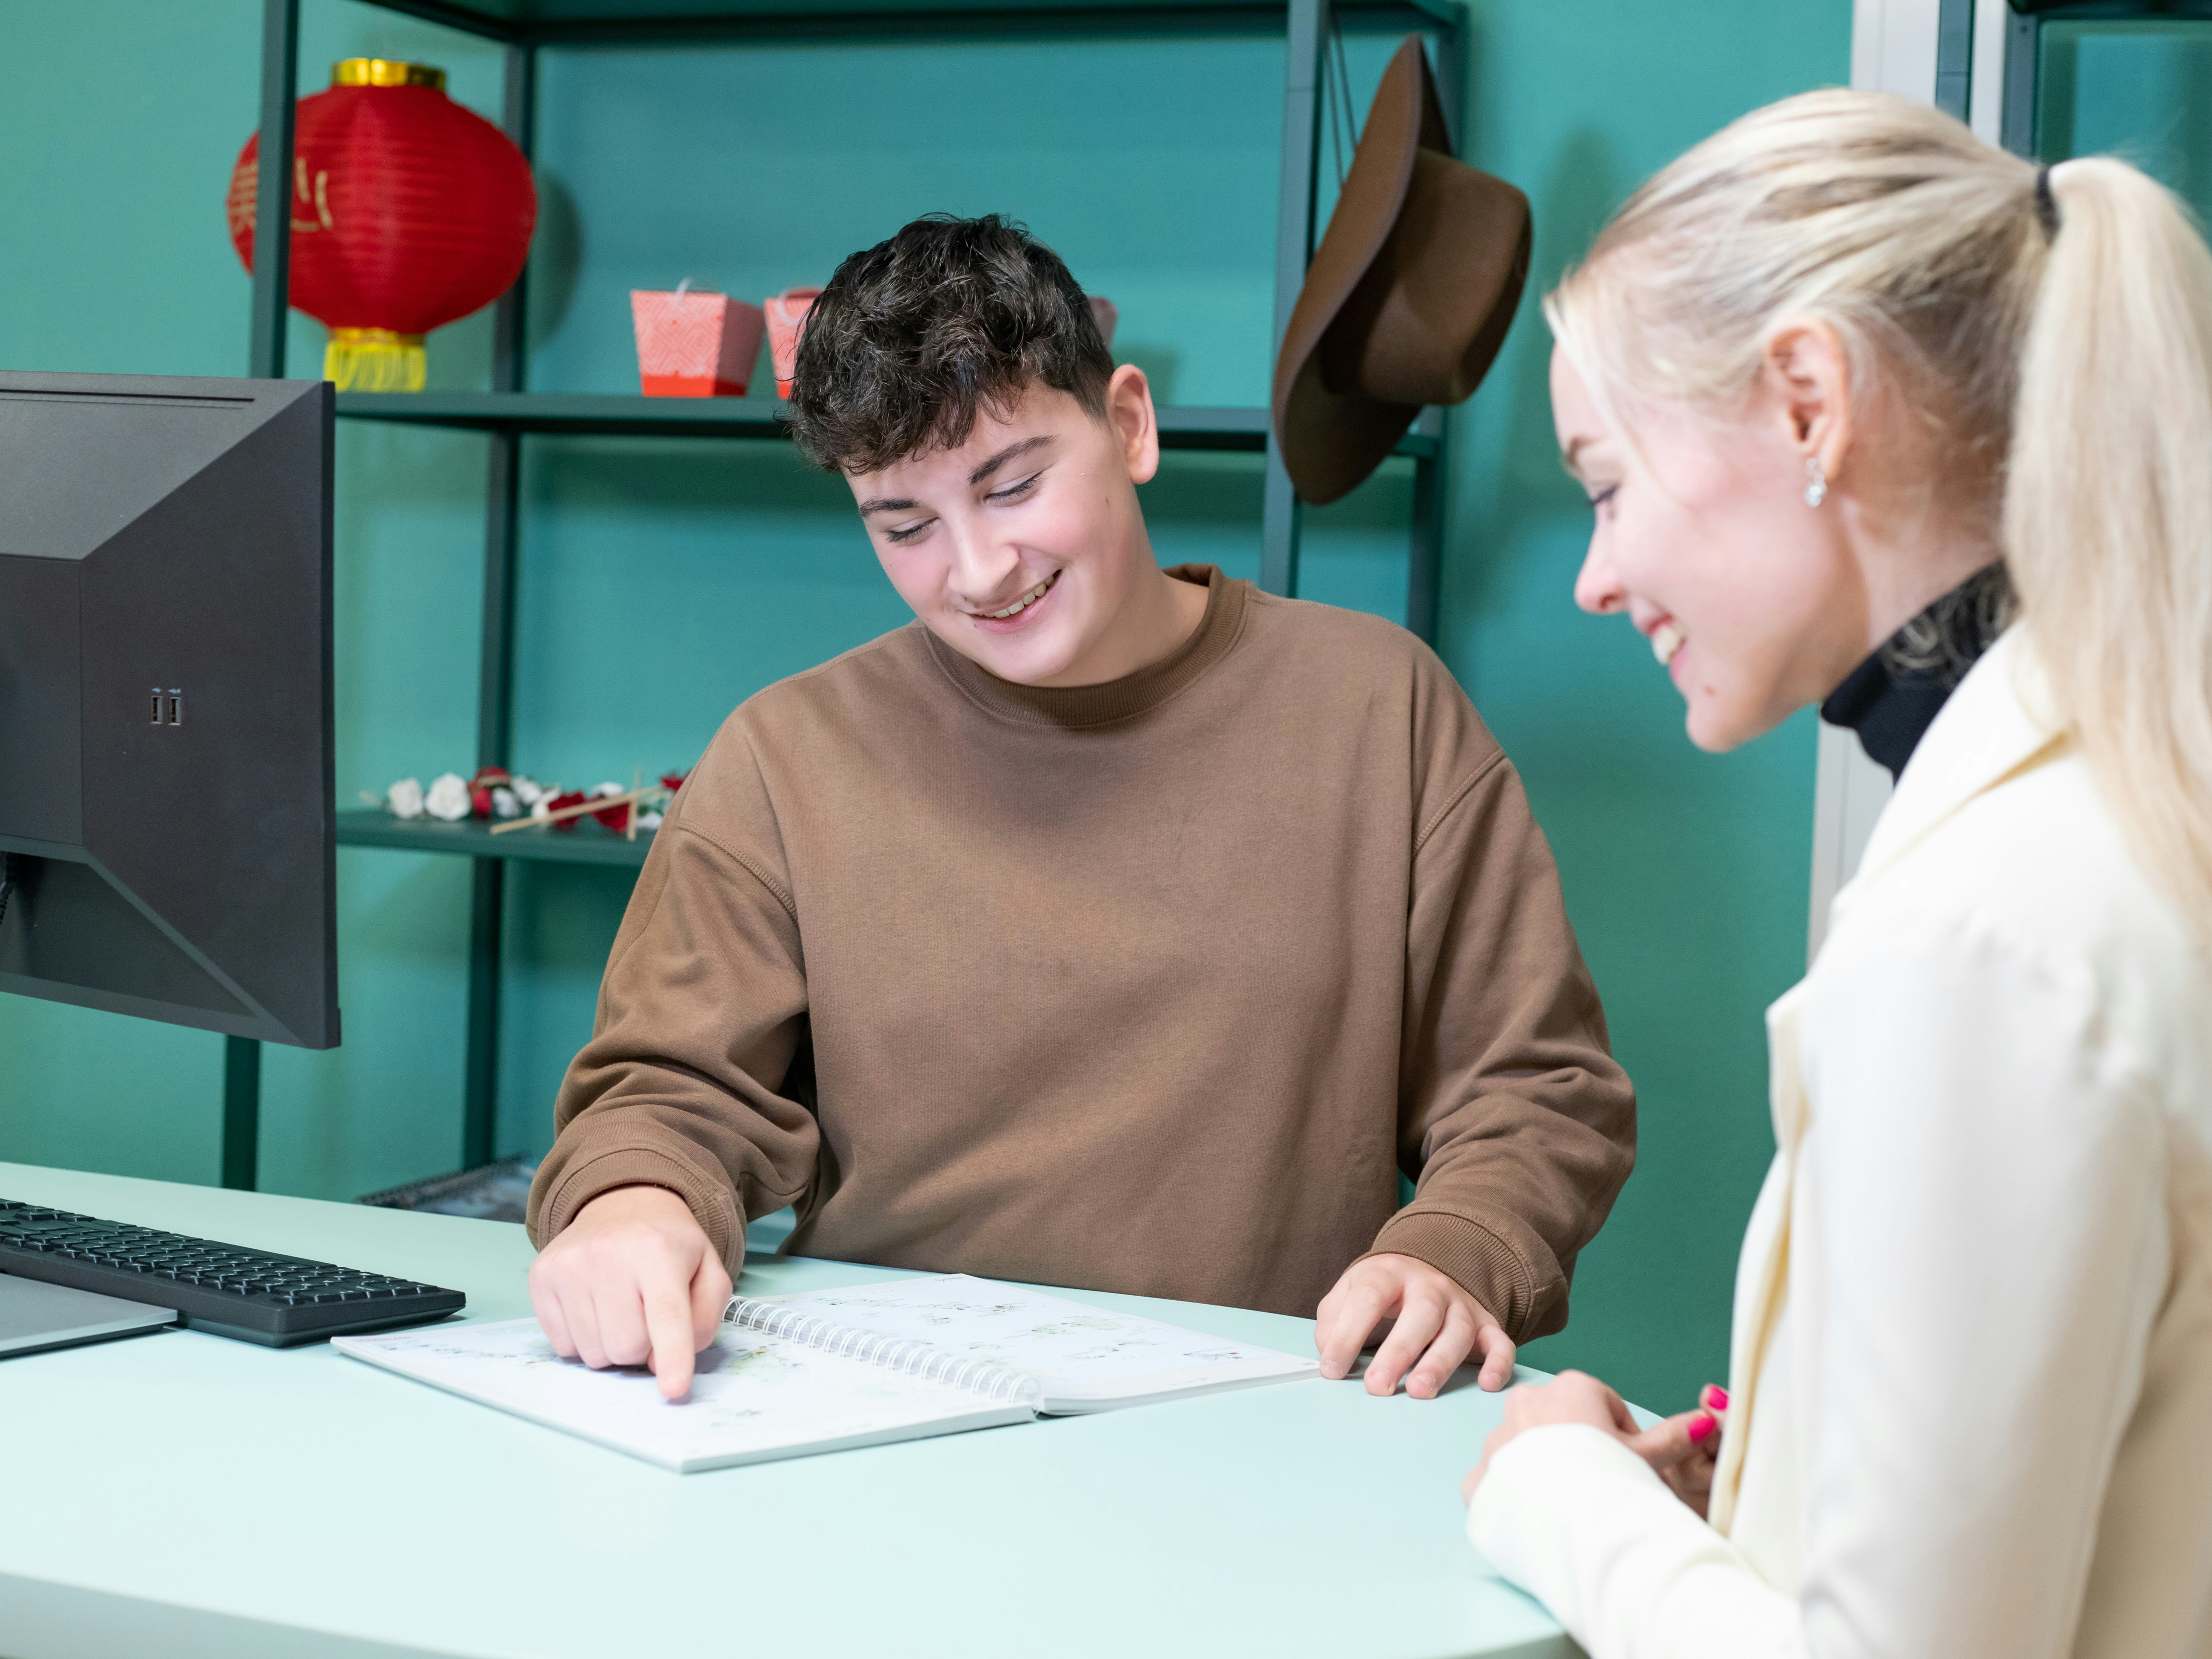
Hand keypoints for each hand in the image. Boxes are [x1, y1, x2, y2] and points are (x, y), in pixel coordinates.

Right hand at [527, 1183, 731, 1401]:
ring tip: (620, 1308)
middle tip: (646, 1316)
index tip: (673, 1390)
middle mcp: (608, 1253)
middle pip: (626, 1346)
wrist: (622, 1204)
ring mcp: (568, 1265)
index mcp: (658, 1250)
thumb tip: (662, 1363)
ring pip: (593, 1353)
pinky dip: (583, 1339)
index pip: (666, 1314)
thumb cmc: (668, 1247)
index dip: (672, 1356)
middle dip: (642, 1348)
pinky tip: (594, 1307)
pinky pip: (563, 1346)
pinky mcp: (541, 1277)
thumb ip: (702, 1320)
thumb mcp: (707, 1272)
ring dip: (611, 1345)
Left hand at [1315, 1252, 1514, 1397]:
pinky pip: (1500, 1342)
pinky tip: (1487, 1384)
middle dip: (1399, 1351)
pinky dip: (1498, 1364)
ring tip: (1420, 1390)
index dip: (1348, 1334)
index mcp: (1388, 1274)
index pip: (1369, 1298)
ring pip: (1458, 1330)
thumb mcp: (1347, 1295)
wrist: (1421, 1271)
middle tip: (1378, 1386)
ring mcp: (1460, 1304)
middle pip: (1420, 1313)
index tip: (1333, 1370)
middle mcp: (1429, 1286)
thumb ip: (1333, 1322)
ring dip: (1440, 1362)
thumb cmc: (1379, 1294)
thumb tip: (1332, 1357)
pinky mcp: (1486, 1325)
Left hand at [1461, 1371, 1725, 1515]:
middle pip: (1564, 1423)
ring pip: (1530, 1449)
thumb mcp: (1649, 1458)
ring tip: (1570, 1502)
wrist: (1567, 1526)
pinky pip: (1501, 1480)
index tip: (1625, 1463)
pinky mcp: (1479, 1473)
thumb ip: (1675, 1435)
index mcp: (1572, 1387)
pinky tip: (1538, 1515)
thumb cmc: (1610, 1484)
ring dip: (1547, 1469)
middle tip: (1600, 1484)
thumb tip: (1707, 1418)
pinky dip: (1517, 1495)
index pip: (1604, 1406)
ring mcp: (1498, 1436)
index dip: (1620, 1437)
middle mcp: (1527, 1401)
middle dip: (1580, 1449)